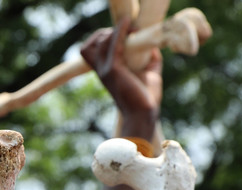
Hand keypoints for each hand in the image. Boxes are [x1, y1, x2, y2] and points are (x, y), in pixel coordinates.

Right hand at [80, 17, 162, 139]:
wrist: (143, 114)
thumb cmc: (145, 98)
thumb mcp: (148, 75)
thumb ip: (150, 60)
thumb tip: (154, 48)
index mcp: (104, 72)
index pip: (87, 51)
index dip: (98, 40)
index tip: (119, 36)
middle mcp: (101, 71)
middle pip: (88, 46)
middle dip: (103, 35)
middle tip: (124, 33)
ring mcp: (105, 70)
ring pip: (100, 42)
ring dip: (114, 32)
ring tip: (130, 30)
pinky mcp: (114, 70)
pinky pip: (113, 45)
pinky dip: (120, 32)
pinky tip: (127, 24)